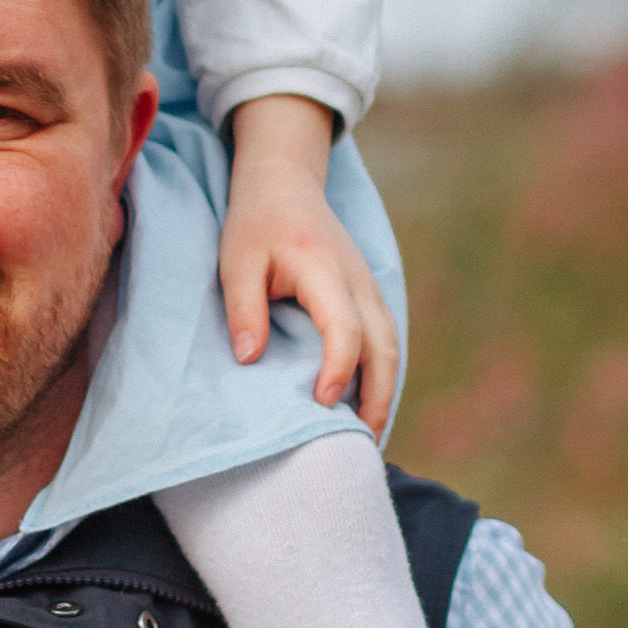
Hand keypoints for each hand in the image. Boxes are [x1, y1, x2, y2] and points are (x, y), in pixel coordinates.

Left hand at [219, 94, 398, 432]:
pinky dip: (382, 373)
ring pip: (391, 345)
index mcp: (324, 269)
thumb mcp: (235, 260)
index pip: (344, 327)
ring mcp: (369, 286)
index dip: (338, 368)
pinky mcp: (368, 294)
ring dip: (385, 390)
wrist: (285, 185)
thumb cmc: (256, 224)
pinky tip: (366, 403)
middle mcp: (357, 280)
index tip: (323, 403)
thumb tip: (250, 358)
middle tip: (361, 443)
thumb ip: (243, 307)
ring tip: (369, 435)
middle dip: (378, 396)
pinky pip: (385, 339)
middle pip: (384, 345)